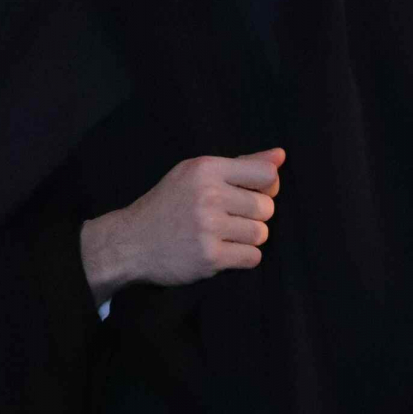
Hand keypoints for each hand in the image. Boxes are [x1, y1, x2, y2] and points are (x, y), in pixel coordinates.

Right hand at [80, 148, 284, 303]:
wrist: (131, 242)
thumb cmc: (168, 204)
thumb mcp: (196, 174)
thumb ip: (241, 164)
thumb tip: (281, 156)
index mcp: (206, 168)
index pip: (266, 174)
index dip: (267, 186)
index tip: (252, 193)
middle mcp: (208, 194)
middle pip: (266, 207)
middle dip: (254, 215)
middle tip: (230, 218)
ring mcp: (209, 227)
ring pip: (261, 233)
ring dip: (248, 237)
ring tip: (224, 235)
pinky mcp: (210, 256)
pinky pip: (252, 257)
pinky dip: (242, 257)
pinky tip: (222, 250)